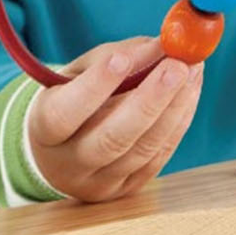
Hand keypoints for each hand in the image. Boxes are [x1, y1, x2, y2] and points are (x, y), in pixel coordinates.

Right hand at [28, 36, 203, 201]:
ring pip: (142, 149)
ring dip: (173, 108)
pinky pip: (158, 157)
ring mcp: (99, 183)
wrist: (61, 153)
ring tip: (193, 71)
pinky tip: (190, 93)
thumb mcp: (76, 74)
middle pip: (111, 138)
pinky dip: (178, 122)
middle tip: (177, 65)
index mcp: (42, 130)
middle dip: (149, 99)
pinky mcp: (127, 189)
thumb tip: (160, 45)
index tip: (122, 58)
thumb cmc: (69, 101)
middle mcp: (68, 164)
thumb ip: (114, 58)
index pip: (65, 113)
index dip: (93, 87)